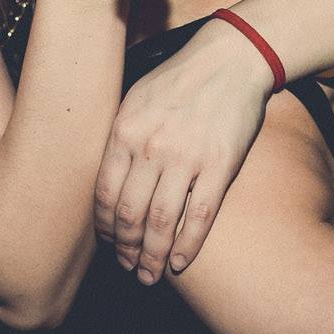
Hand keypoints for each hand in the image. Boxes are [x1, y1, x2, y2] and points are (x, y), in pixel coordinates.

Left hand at [95, 23, 274, 283]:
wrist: (230, 58)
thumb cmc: (180, 79)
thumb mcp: (136, 98)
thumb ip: (120, 137)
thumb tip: (107, 180)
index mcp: (124, 130)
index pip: (103, 193)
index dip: (103, 226)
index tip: (107, 242)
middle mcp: (151, 147)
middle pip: (129, 215)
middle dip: (125, 249)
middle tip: (127, 267)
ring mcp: (186, 158)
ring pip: (161, 223)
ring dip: (152, 257)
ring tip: (148, 275)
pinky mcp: (219, 166)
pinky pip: (199, 217)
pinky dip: (187, 247)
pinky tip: (178, 263)